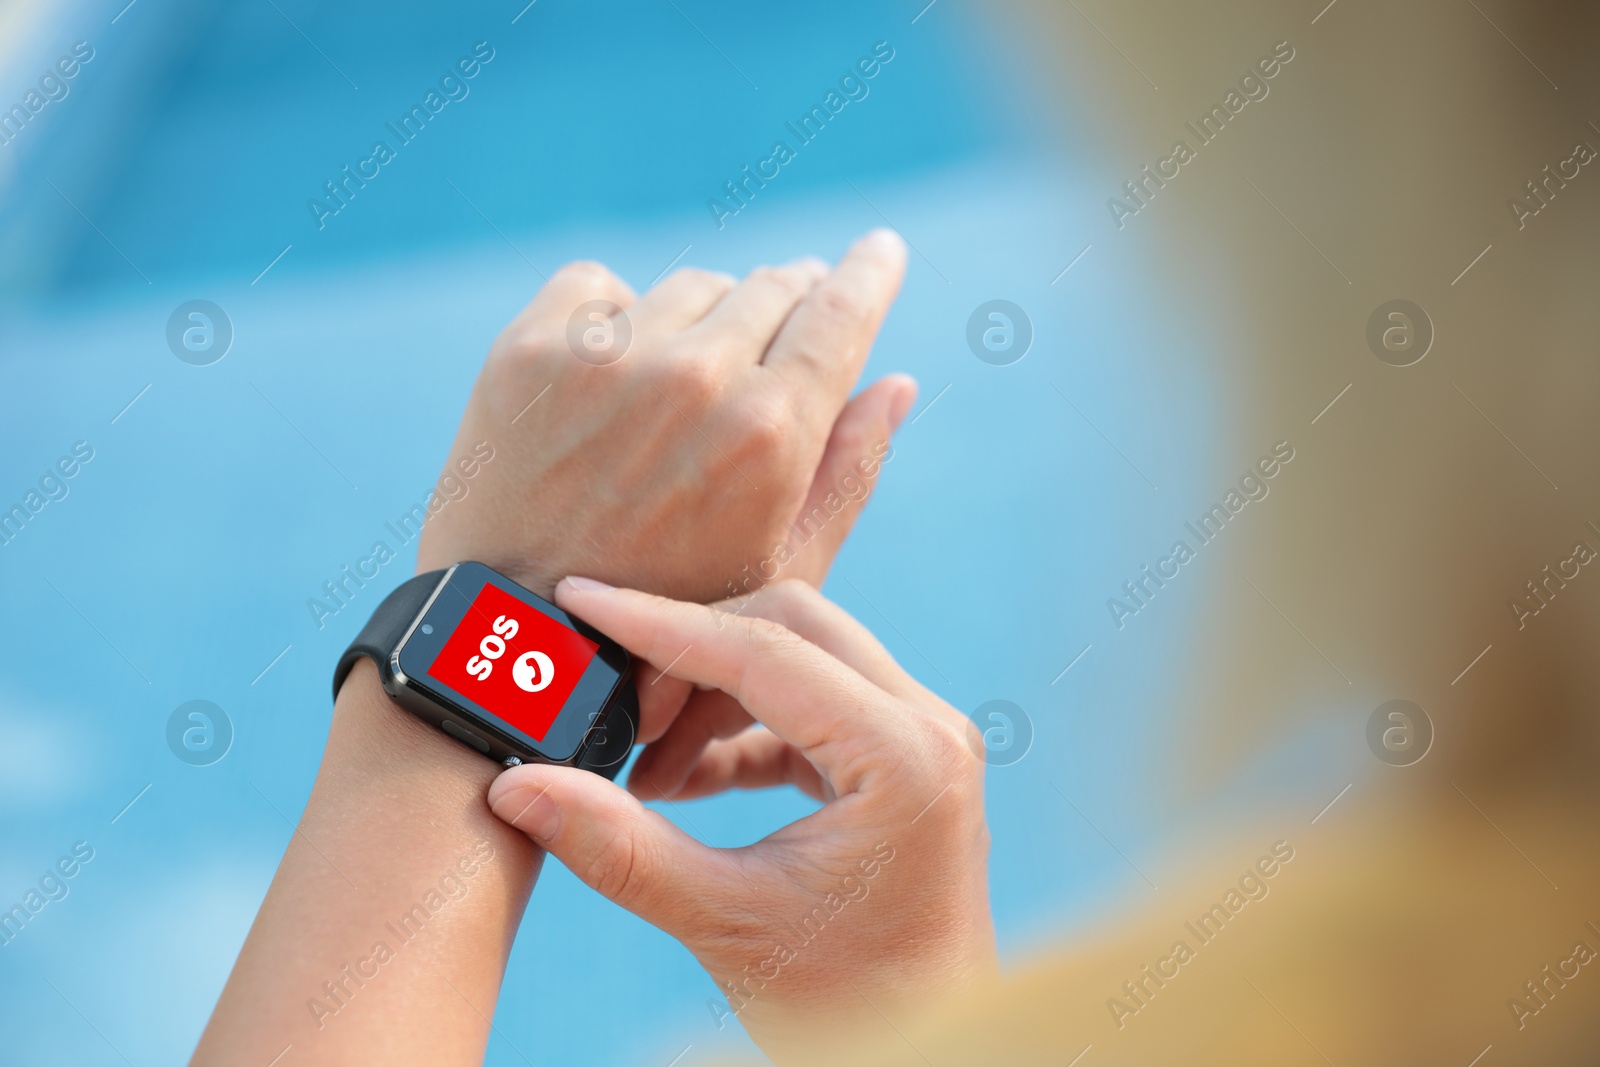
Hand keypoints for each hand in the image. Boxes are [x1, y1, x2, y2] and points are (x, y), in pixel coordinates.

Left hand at [417, 231, 916, 601]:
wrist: (515, 645)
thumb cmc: (668, 619)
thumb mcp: (781, 570)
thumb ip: (848, 471)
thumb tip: (898, 384)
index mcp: (771, 433)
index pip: (841, 311)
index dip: (869, 273)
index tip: (880, 249)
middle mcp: (694, 377)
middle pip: (769, 288)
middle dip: (785, 306)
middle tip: (771, 341)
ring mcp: (605, 356)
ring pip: (690, 289)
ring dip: (699, 324)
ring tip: (677, 391)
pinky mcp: (530, 347)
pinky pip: (596, 286)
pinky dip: (611, 320)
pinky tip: (606, 381)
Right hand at [486, 578, 996, 1058]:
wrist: (923, 1049)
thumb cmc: (849, 1002)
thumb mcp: (726, 921)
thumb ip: (620, 847)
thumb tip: (520, 787)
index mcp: (903, 755)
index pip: (766, 649)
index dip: (661, 625)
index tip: (582, 601)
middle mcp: (926, 727)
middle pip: (789, 627)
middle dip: (688, 655)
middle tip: (614, 707)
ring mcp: (919, 740)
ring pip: (798, 659)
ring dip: (710, 697)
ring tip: (641, 770)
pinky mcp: (900, 761)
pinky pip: (809, 709)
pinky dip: (740, 731)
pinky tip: (680, 782)